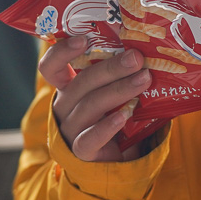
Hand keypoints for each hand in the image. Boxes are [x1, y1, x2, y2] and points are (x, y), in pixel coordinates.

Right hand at [40, 36, 150, 161]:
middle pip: (81, 83)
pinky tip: (124, 116)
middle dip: (111, 68)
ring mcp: (70, 129)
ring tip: (144, 80)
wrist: (118, 160)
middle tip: (136, 59)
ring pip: (89, 106)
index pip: (51, 67)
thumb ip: (122, 73)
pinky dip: (107, 127)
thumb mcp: (115, 91)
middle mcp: (64, 106)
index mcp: (68, 87)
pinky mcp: (81, 151)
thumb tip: (149, 50)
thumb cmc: (117, 115)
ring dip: (119, 91)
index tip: (82, 39)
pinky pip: (89, 138)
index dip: (61, 52)